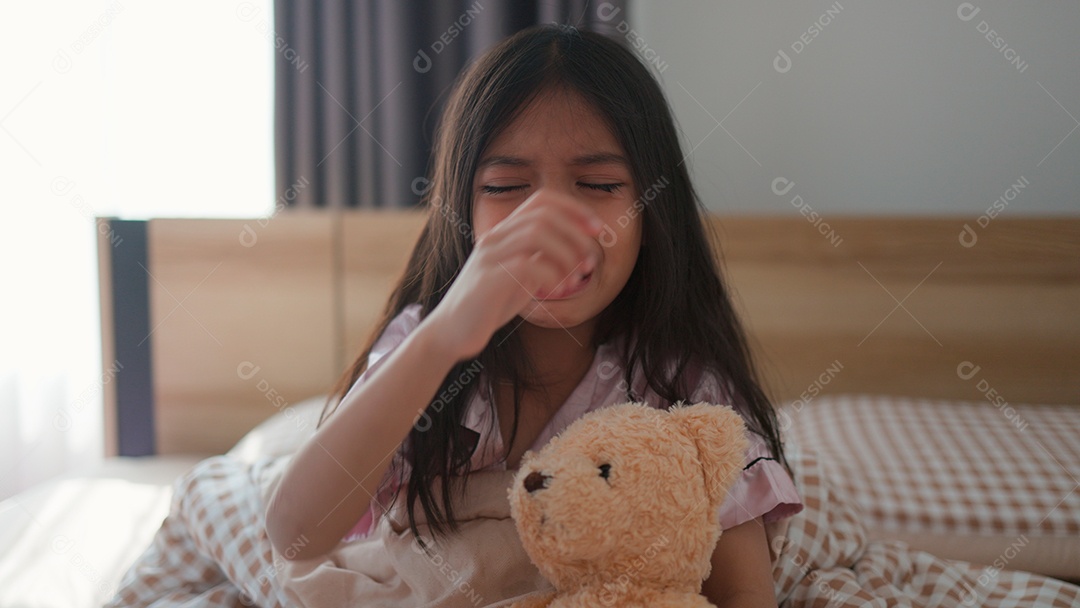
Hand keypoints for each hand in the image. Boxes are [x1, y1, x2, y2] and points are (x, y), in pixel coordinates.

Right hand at [425, 190, 603, 358]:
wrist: (452, 332)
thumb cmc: (489, 306)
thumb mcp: (520, 276)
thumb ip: (541, 259)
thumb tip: (576, 250)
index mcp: (503, 233)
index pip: (541, 200)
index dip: (574, 208)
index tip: (596, 229)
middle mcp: (494, 238)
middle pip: (544, 215)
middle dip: (576, 234)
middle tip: (591, 260)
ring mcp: (489, 257)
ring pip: (537, 234)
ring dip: (567, 254)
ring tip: (577, 278)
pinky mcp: (487, 280)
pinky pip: (527, 265)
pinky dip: (551, 276)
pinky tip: (556, 291)